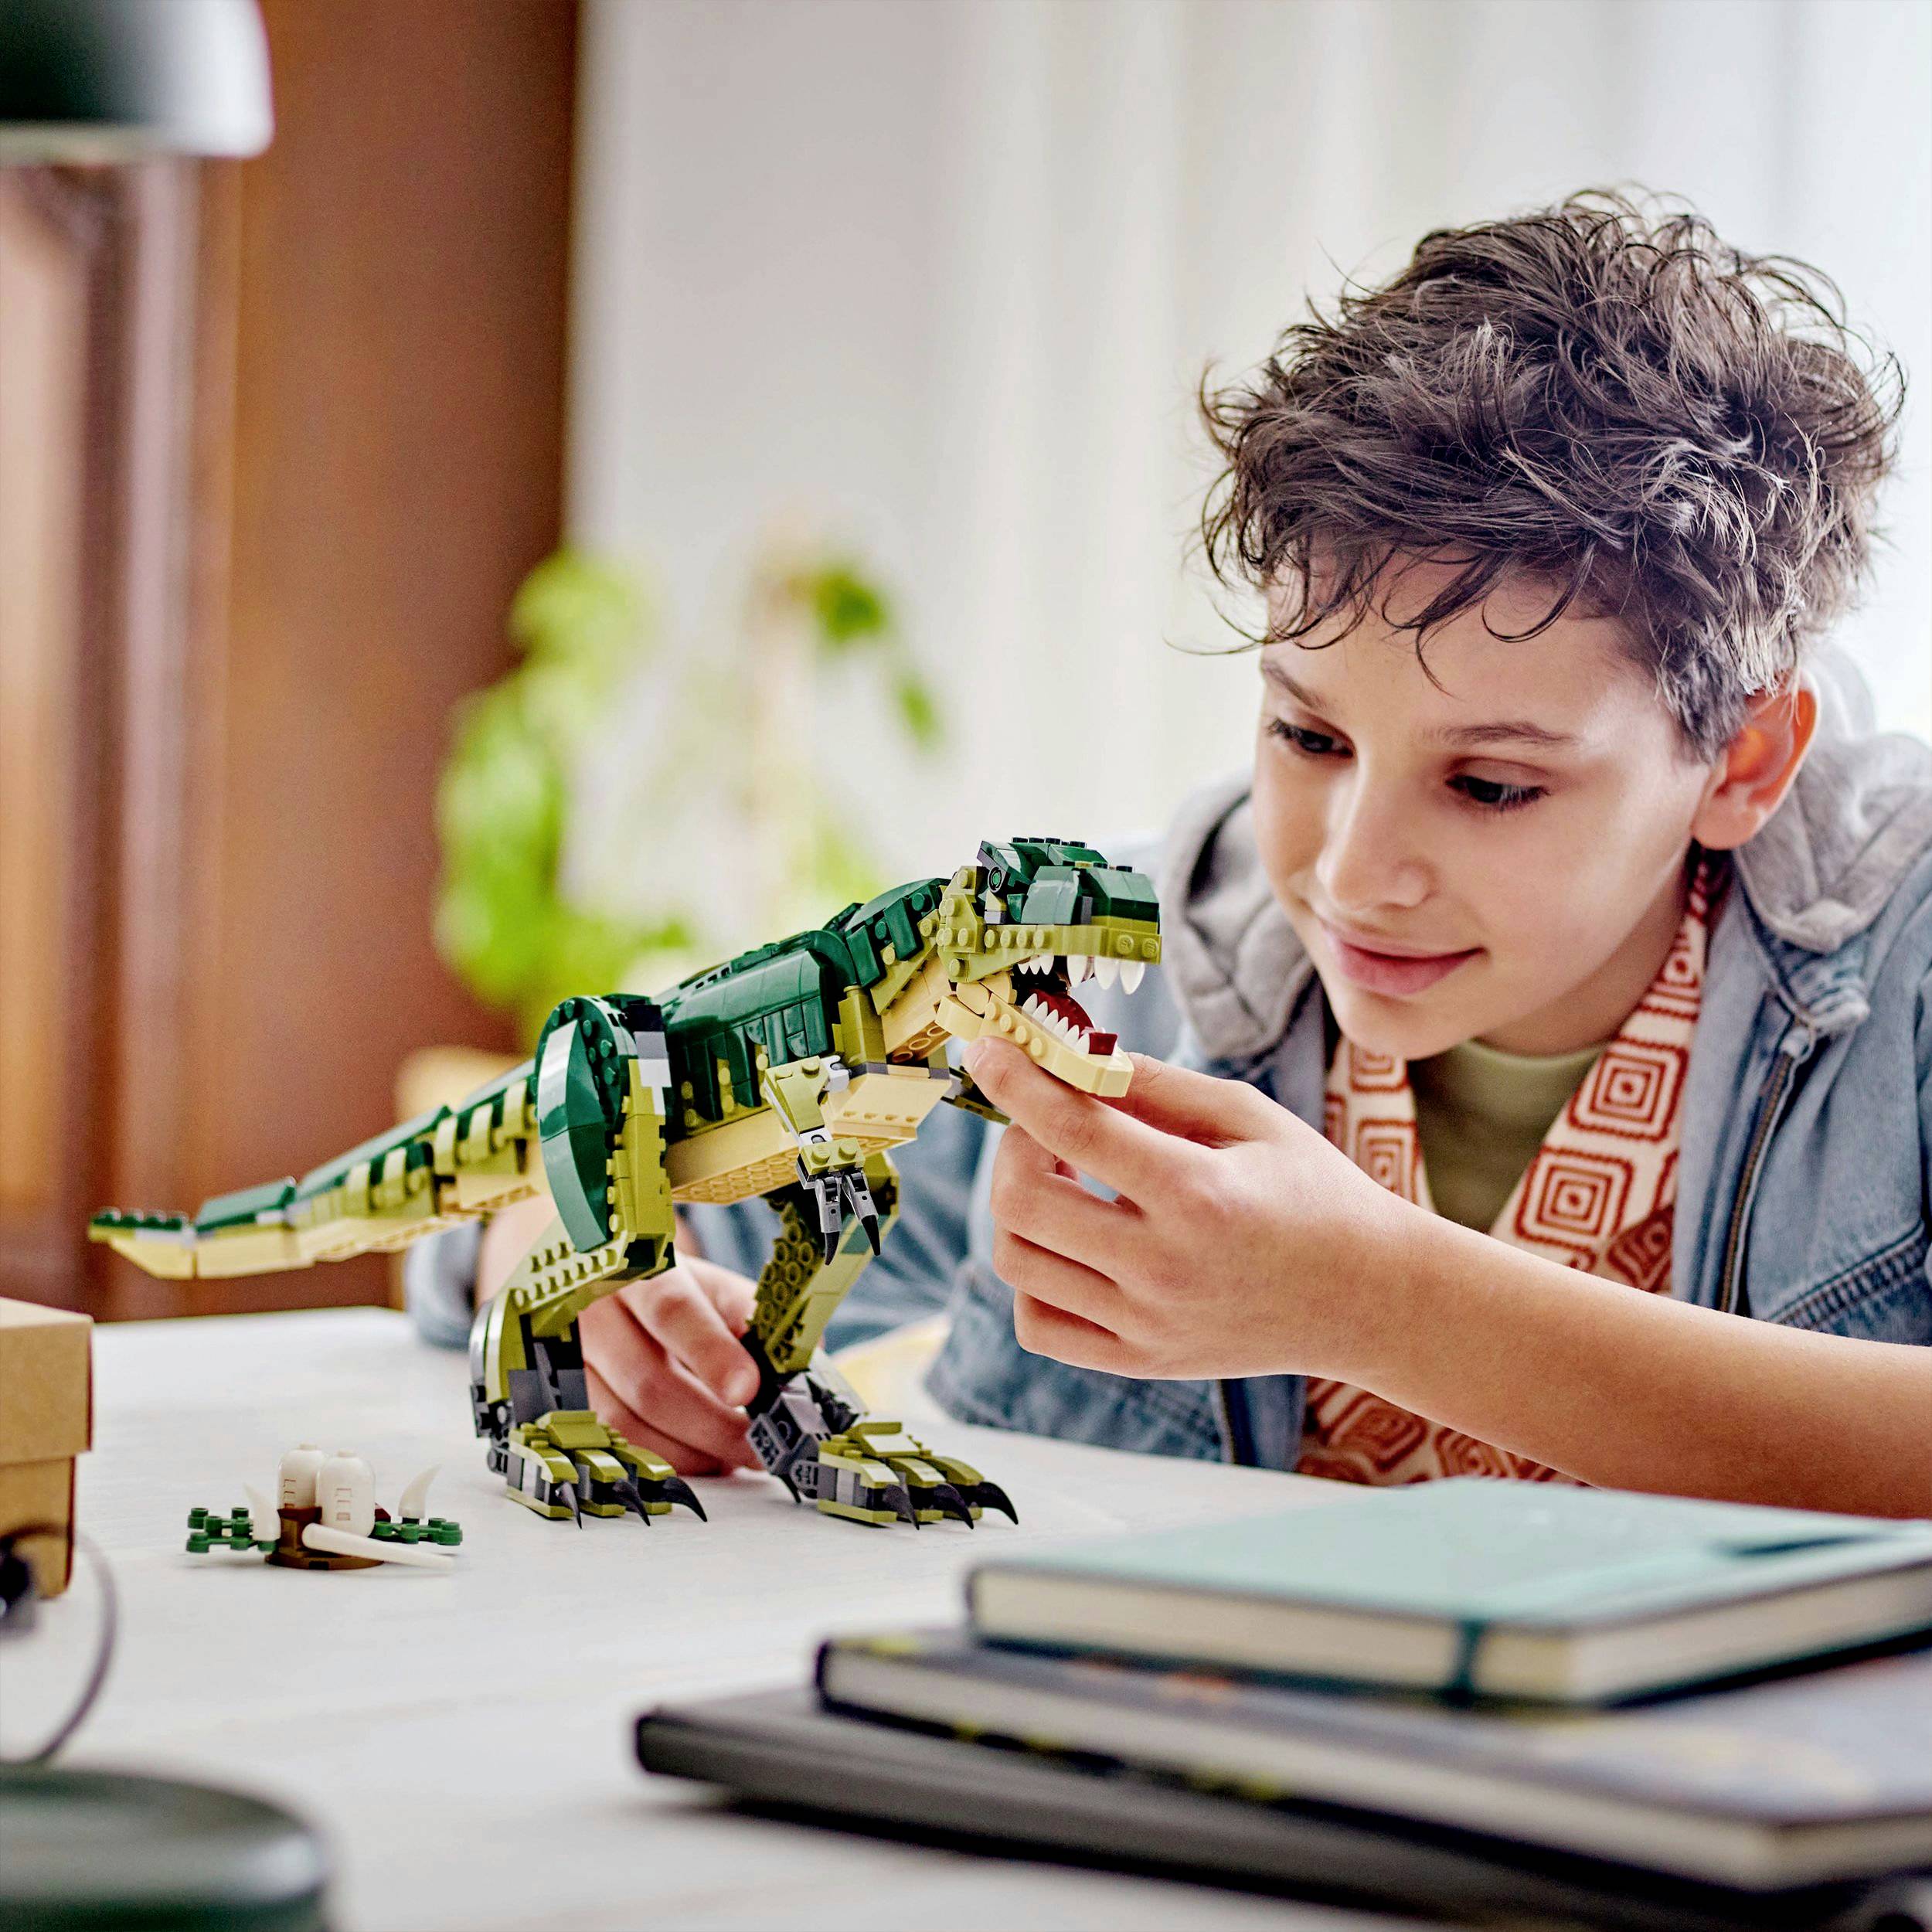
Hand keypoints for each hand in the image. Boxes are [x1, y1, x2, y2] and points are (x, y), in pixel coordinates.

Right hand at [578, 1257, 766, 1474]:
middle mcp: (594, 1313)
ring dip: (691, 1452)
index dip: (712, 1353)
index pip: (673, 1311)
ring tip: (735, 1455)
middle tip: (762, 1445)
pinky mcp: (563, 1403)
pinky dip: (663, 1461)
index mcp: (638, 1270)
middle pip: (650, 1383)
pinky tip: (697, 1457)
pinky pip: (613, 1447)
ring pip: (627, 1425)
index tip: (748, 1388)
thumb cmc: (667, 1290)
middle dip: (716, 1426)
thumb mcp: (709, 1285)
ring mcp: (569, 1363)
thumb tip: (795, 1362)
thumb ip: (749, 1316)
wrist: (596, 1284)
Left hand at [964, 1038, 1414, 1382]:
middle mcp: (1162, 1267)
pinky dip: (1032, 1276)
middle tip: (1047, 1124)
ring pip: (1017, 1261)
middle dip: (1014, 1145)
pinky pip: (1037, 1323)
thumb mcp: (1247, 1114)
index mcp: (1196, 1194)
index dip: (1016, 1081)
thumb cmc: (1312, 1190)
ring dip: (1020, 1205)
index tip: (988, 1050)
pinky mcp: (1140, 1360)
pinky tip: (1071, 1242)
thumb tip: (1069, 1057)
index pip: (1069, 1129)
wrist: (1367, 1297)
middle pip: (1020, 1202)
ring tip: (1065, 1177)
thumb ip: (1153, 1084)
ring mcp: (1146, 1325)